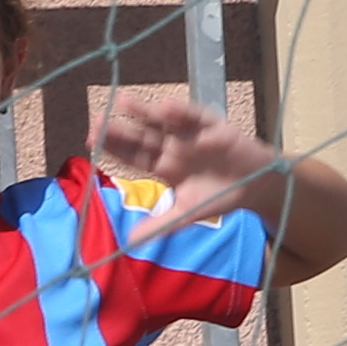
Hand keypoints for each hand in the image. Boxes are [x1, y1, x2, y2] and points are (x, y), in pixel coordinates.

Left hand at [91, 93, 281, 246]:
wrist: (255, 189)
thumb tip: (129, 242)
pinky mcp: (215, 127)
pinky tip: (166, 107)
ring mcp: (192, 135)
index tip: (90, 140)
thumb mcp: (187, 214)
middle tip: (98, 120)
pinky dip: (183, 113)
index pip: (133, 155)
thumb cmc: (218, 196)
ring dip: (145, 112)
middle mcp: (173, 146)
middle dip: (122, 128)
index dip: (114, 148)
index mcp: (164, 165)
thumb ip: (160, 225)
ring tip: (124, 103)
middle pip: (142, 136)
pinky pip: (196, 118)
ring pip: (164, 122)